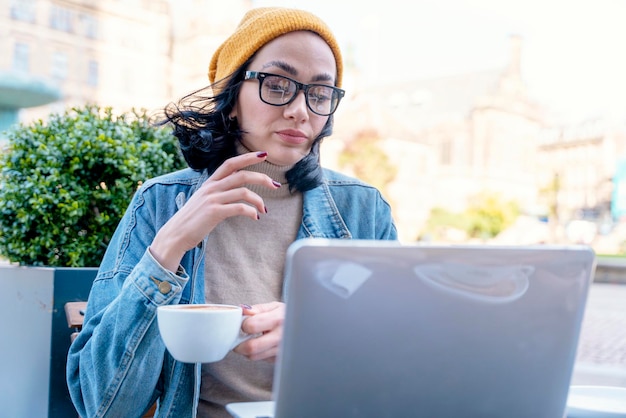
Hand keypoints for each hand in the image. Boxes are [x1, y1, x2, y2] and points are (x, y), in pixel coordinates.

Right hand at [150, 151, 279, 270]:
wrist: (176, 234)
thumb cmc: (192, 219)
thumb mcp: (203, 200)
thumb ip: (218, 192)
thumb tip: (236, 190)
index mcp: (210, 183)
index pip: (230, 163)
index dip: (247, 158)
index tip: (263, 154)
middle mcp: (211, 188)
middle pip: (241, 175)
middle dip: (262, 178)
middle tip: (275, 185)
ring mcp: (212, 199)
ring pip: (243, 191)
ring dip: (258, 200)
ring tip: (264, 209)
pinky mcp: (214, 212)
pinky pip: (239, 208)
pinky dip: (251, 211)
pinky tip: (255, 217)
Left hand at [234, 301, 284, 361]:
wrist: (303, 326)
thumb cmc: (285, 315)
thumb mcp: (274, 307)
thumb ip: (257, 309)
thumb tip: (242, 310)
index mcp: (278, 319)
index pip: (252, 326)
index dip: (243, 325)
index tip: (244, 324)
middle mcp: (281, 336)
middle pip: (252, 347)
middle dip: (239, 344)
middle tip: (237, 340)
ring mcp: (281, 350)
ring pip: (254, 356)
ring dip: (246, 350)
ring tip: (249, 341)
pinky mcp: (280, 359)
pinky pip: (261, 359)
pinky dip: (257, 354)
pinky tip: (261, 345)